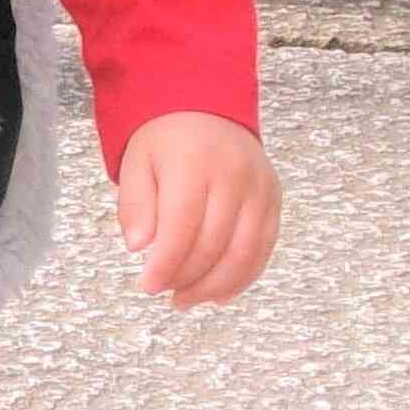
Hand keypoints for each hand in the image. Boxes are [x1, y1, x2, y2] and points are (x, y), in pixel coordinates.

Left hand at [116, 113, 279, 310]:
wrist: (206, 109)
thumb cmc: (165, 141)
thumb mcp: (136, 164)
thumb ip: (135, 205)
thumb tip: (139, 248)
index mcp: (193, 162)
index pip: (181, 226)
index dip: (165, 264)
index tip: (147, 286)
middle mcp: (233, 174)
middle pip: (214, 243)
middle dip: (188, 278)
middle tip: (166, 294)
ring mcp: (260, 187)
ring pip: (244, 252)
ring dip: (215, 286)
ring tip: (188, 300)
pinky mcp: (274, 199)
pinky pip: (263, 248)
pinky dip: (243, 277)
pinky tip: (219, 294)